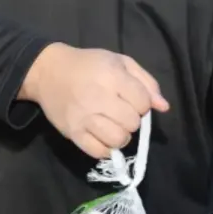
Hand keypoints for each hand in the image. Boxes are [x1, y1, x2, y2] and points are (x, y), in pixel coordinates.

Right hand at [20, 43, 169, 158]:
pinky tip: (103, 136)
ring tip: (114, 126)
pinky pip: (98, 152)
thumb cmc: (89, 65)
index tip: (132, 98)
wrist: (48, 71)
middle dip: (132, 119)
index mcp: (112, 76)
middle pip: (132, 123)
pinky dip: (105, 148)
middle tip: (121, 112)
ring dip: (121, 135)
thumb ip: (146, 82)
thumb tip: (164, 107)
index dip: (143, 103)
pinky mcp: (72, 132)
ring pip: (118, 140)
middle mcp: (98, 97)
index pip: (143, 103)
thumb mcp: (120, 62)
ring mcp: (83, 117)